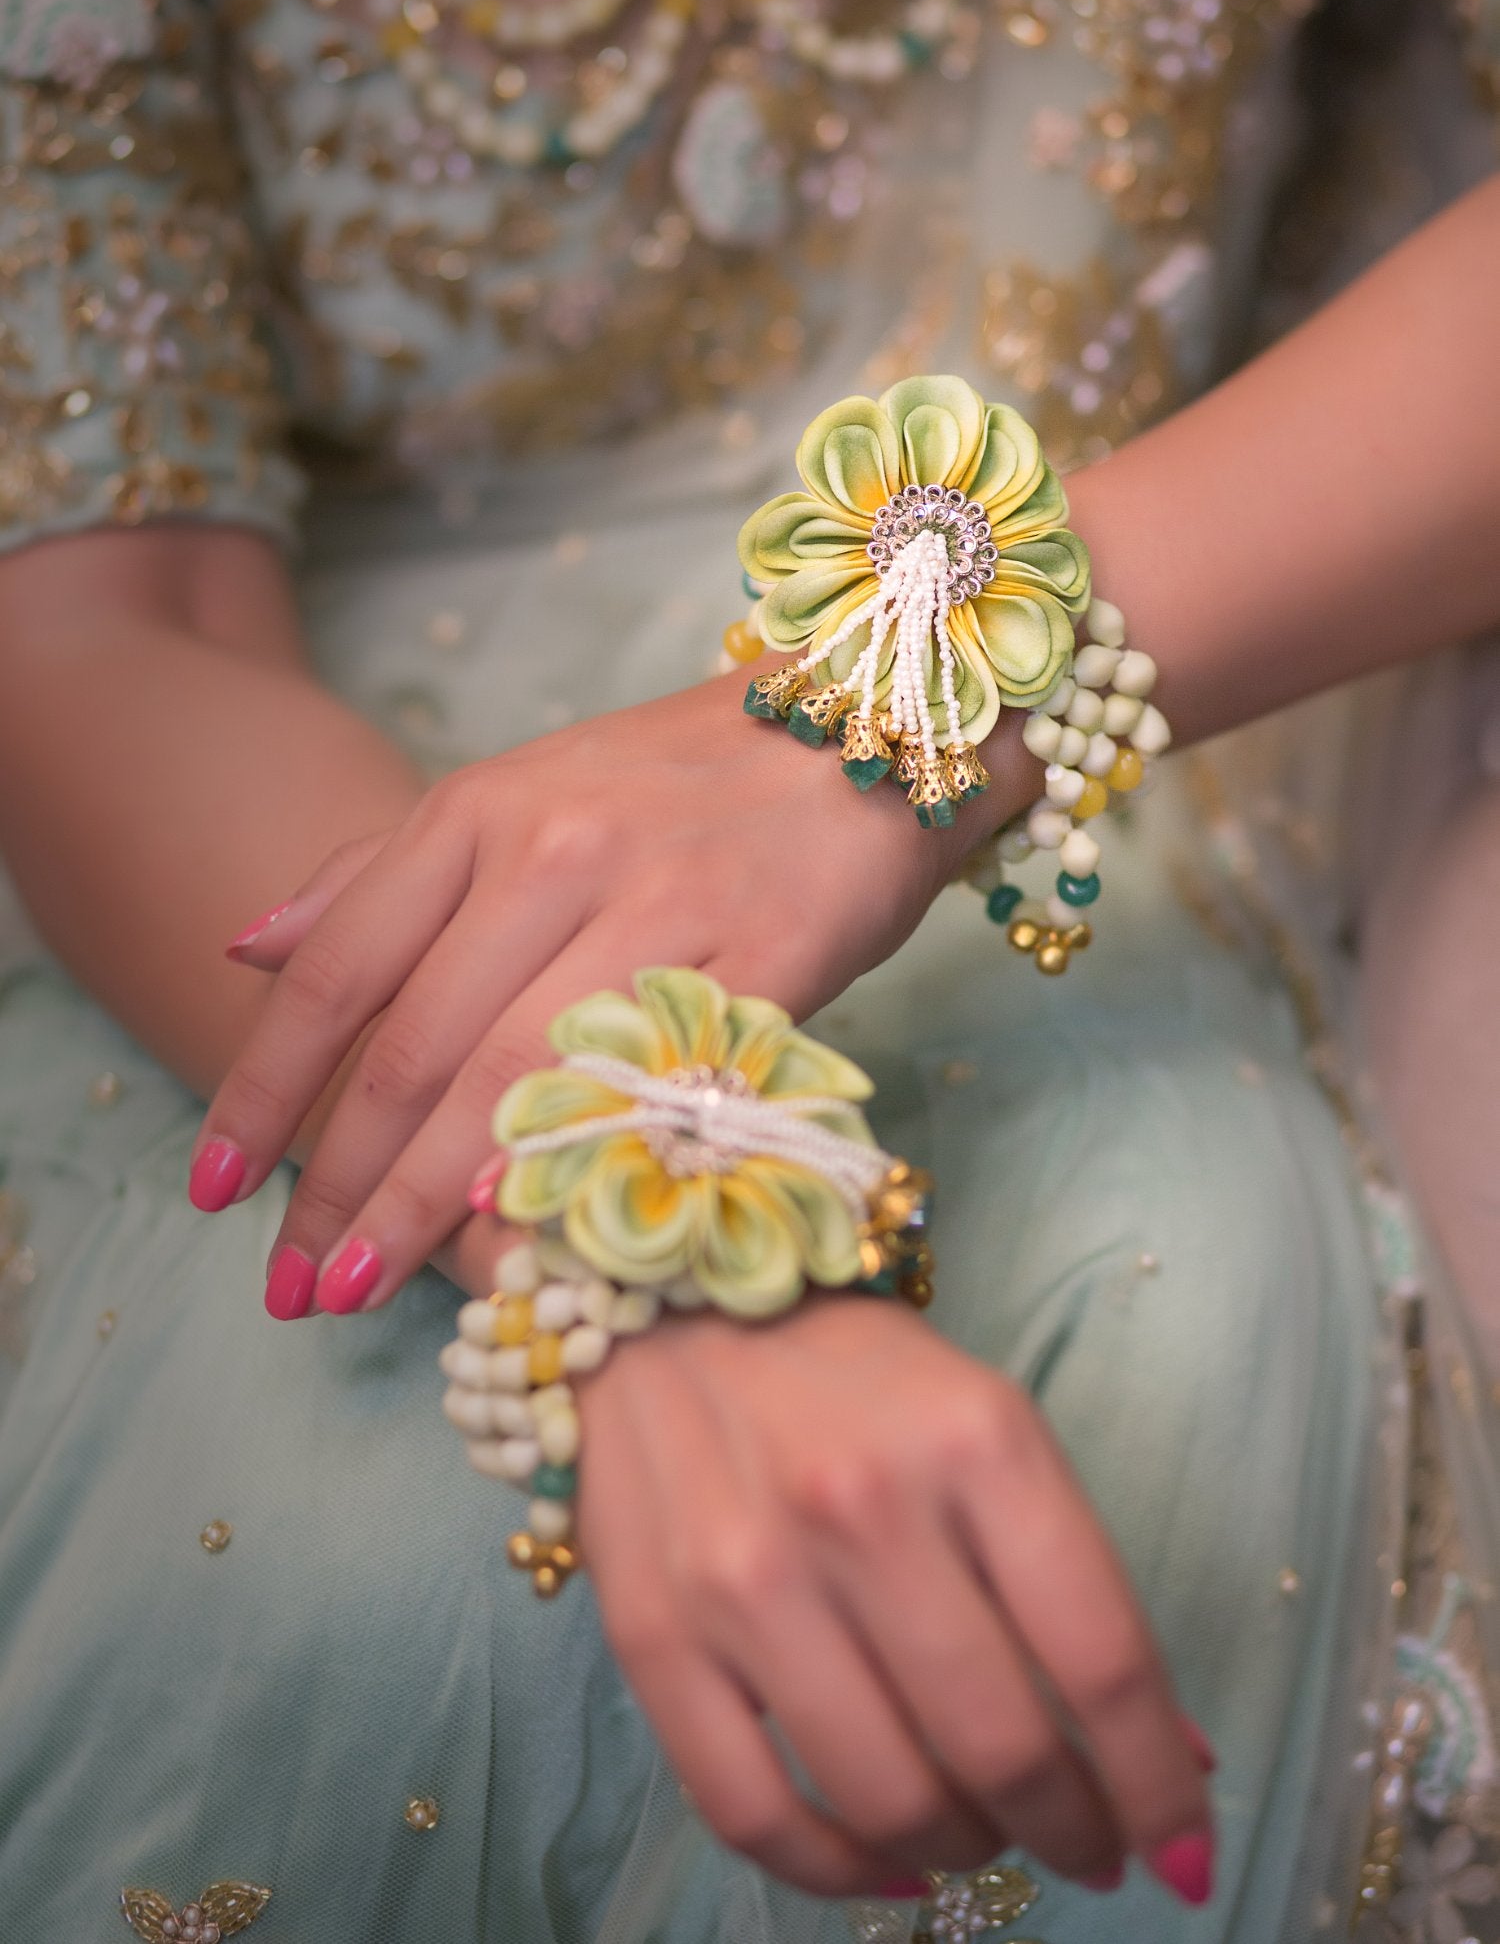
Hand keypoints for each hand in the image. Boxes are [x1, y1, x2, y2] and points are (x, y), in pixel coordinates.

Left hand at [192, 666, 1025, 1309]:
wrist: (873, 725)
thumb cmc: (683, 780)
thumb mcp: (517, 791)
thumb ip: (384, 872)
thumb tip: (246, 944)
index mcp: (481, 812)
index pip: (343, 969)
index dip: (268, 1086)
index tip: (215, 1185)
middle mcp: (554, 852)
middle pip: (414, 1044)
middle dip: (337, 1179)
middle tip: (288, 1283)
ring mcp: (663, 902)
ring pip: (516, 1075)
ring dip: (423, 1198)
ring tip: (360, 1289)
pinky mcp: (769, 956)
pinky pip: (652, 1079)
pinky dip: (577, 1159)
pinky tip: (515, 1235)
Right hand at [575, 1291, 1214, 1900]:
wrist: (667, 1312)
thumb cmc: (855, 1378)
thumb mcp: (990, 1428)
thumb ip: (1072, 1580)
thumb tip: (1166, 1753)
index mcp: (975, 1440)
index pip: (1103, 1658)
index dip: (1159, 1786)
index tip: (1181, 1852)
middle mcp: (862, 1508)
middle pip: (1001, 1747)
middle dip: (1070, 1831)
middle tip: (1084, 1844)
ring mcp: (746, 1577)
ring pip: (886, 1799)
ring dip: (961, 1850)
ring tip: (979, 1835)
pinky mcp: (653, 1632)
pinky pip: (751, 1812)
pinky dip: (834, 1872)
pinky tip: (880, 1863)